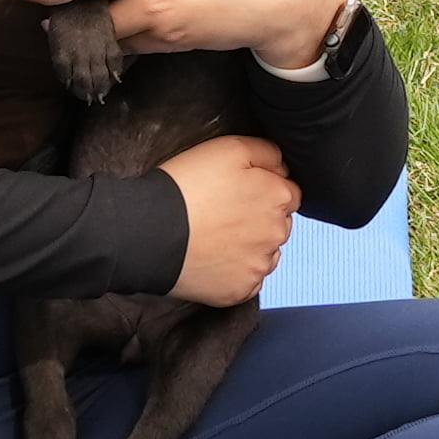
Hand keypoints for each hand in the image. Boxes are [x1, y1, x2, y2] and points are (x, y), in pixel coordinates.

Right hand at [158, 130, 301, 305]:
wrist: (149, 231)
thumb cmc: (187, 186)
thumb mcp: (229, 148)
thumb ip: (267, 152)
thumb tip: (282, 165)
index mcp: (279, 197)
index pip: (288, 193)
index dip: (263, 189)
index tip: (238, 191)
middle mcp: (277, 234)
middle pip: (278, 224)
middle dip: (258, 218)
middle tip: (222, 212)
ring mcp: (259, 265)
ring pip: (264, 254)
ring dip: (249, 246)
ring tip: (214, 237)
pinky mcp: (240, 290)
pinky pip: (247, 281)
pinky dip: (235, 272)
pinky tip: (213, 258)